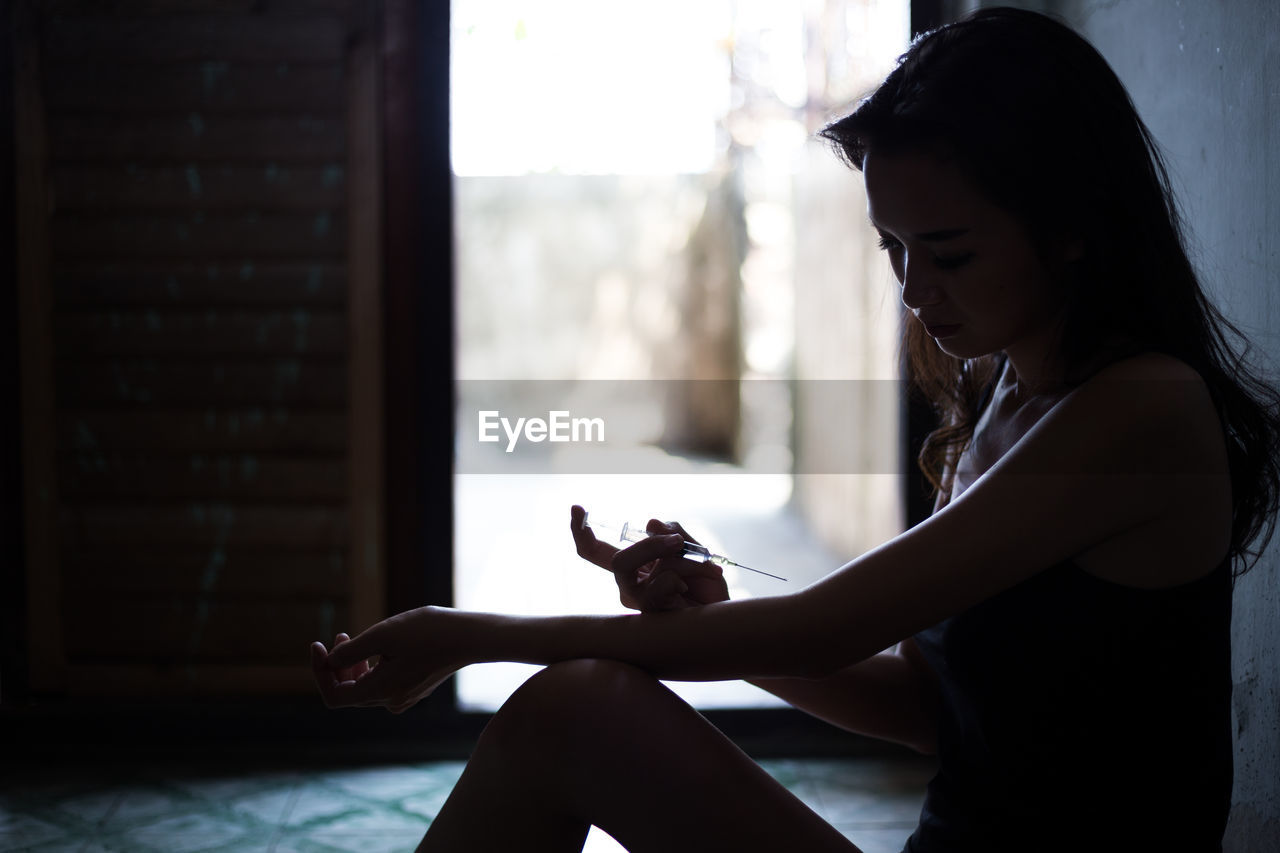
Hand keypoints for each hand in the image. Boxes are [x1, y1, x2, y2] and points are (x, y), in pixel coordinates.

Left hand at [309, 606, 464, 713]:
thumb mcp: (382, 635)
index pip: (334, 696)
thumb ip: (351, 651)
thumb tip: (329, 662)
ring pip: (365, 687)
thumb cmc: (427, 632)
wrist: (470, 636)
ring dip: (354, 664)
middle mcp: (390, 701)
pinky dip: (372, 667)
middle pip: (349, 692)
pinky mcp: (415, 688)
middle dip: (337, 665)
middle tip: (338, 635)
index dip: (320, 672)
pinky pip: (382, 683)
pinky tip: (381, 647)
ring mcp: (404, 697)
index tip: (318, 646)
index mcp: (380, 691)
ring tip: (355, 637)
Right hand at [570, 505, 728, 611]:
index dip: (582, 532)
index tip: (576, 509)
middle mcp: (630, 585)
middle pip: (616, 559)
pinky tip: (689, 590)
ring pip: (631, 567)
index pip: (597, 552)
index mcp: (635, 567)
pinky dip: (680, 579)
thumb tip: (651, 524)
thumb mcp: (697, 552)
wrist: (724, 616)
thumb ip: (676, 535)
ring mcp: (637, 602)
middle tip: (677, 542)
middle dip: (649, 545)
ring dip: (671, 559)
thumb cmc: (707, 588)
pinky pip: (657, 585)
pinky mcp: (648, 615)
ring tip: (697, 562)